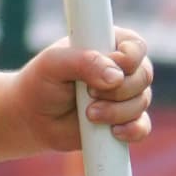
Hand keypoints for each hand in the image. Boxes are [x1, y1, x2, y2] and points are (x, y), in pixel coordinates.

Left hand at [0, 27, 154, 159]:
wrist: (32, 118)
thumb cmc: (41, 83)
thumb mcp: (53, 64)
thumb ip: (83, 62)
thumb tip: (116, 76)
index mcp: (107, 44)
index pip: (135, 45)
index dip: (128, 59)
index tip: (109, 67)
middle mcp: (122, 68)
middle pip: (144, 75)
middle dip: (119, 89)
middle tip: (89, 93)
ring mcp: (125, 95)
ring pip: (142, 102)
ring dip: (117, 111)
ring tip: (88, 114)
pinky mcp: (124, 120)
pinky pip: (142, 127)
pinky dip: (132, 130)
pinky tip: (114, 131)